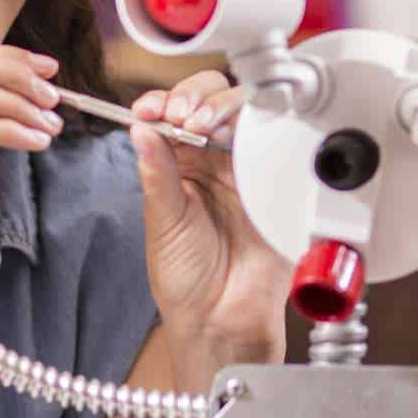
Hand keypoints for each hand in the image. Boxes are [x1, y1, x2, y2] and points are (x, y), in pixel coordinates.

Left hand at [129, 73, 287, 369]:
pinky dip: (259, 130)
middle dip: (196, 97)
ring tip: (203, 125)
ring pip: (246, 114)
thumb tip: (140, 127)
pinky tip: (237, 138)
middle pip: (213, 101)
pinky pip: (276, 144)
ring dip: (222, 107)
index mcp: (181, 166)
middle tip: (182, 115)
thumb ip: (157, 173)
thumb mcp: (162, 222)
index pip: (174, 114)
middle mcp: (215, 162)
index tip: (153, 109)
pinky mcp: (277, 184)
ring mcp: (248, 170)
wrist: (223, 320)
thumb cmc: (187, 281)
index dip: (164, 102)